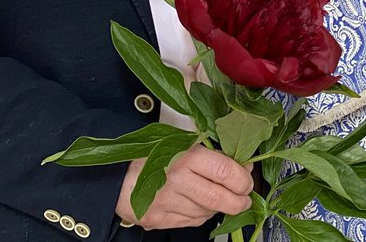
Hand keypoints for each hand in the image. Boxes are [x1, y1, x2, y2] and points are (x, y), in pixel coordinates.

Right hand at [116, 146, 252, 229]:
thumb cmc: (153, 155)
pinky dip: (200, 214)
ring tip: (217, 196)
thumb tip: (243, 166)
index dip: (243, 179)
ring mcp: (167, 203)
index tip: (247, 180)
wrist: (118, 175)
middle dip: (239, 201)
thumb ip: (213, 155)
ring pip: (207, 212)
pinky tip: (198, 203)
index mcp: (185, 156)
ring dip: (218, 207)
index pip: (226, 171)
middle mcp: (176, 180)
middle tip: (244, 198)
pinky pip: (191, 221)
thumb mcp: (184, 144)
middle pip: (220, 198)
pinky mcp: (159, 219)